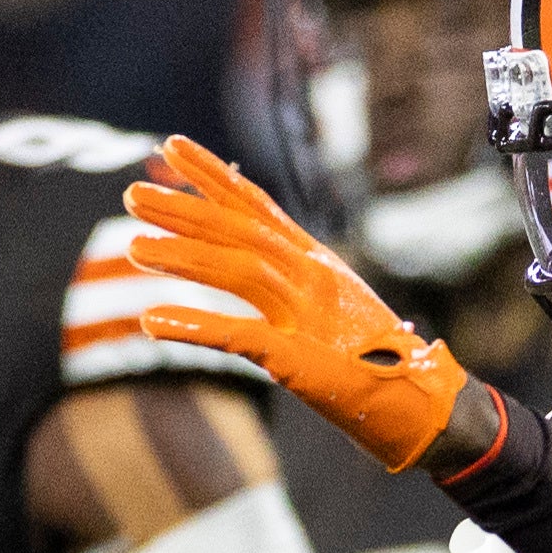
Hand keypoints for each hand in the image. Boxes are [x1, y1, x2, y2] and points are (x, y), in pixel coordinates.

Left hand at [129, 137, 471, 471]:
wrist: (420, 405)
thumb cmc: (373, 362)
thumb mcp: (327, 310)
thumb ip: (285, 285)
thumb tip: (244, 265)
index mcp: (316, 261)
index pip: (256, 206)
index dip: (213, 175)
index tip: (172, 146)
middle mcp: (313, 276)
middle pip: (238, 231)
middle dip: (183, 209)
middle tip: (131, 193)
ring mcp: (309, 314)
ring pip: (237, 269)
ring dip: (182, 257)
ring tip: (132, 247)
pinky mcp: (300, 358)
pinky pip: (239, 336)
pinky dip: (195, 327)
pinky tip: (152, 322)